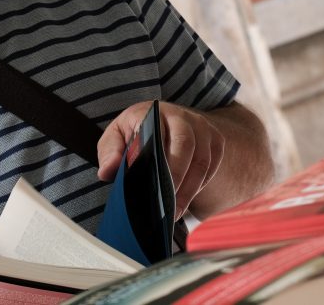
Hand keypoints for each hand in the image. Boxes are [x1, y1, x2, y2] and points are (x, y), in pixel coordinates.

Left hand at [97, 101, 225, 218]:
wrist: (165, 122)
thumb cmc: (136, 133)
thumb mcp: (116, 137)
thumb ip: (109, 152)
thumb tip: (108, 170)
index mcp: (152, 113)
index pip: (157, 132)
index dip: (156, 160)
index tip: (151, 186)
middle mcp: (181, 116)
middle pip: (185, 146)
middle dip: (176, 178)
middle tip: (166, 206)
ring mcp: (202, 128)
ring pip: (202, 160)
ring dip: (189, 189)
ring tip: (174, 212)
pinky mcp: (215, 141)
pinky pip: (212, 167)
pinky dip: (200, 186)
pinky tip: (185, 200)